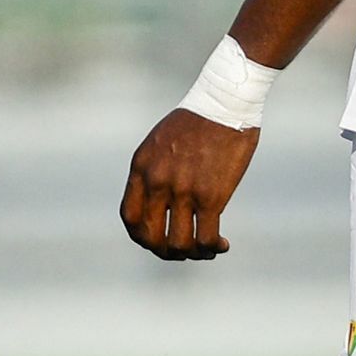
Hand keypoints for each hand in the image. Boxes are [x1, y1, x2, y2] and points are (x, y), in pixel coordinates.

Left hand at [121, 109, 259, 258]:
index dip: (142, 236)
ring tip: (206, 249)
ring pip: (179, 245)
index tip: (158, 238)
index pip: (130, 217)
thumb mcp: (161, 142)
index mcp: (142, 167)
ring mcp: (183, 190)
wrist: (225, 101)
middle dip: (166, 251)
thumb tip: (160, 202)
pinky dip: (212, 248)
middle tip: (183, 250)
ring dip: (192, 254)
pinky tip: (222, 244)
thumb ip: (154, 171)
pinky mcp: (210, 195)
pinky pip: (205, 238)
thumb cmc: (197, 120)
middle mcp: (157, 181)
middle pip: (150, 237)